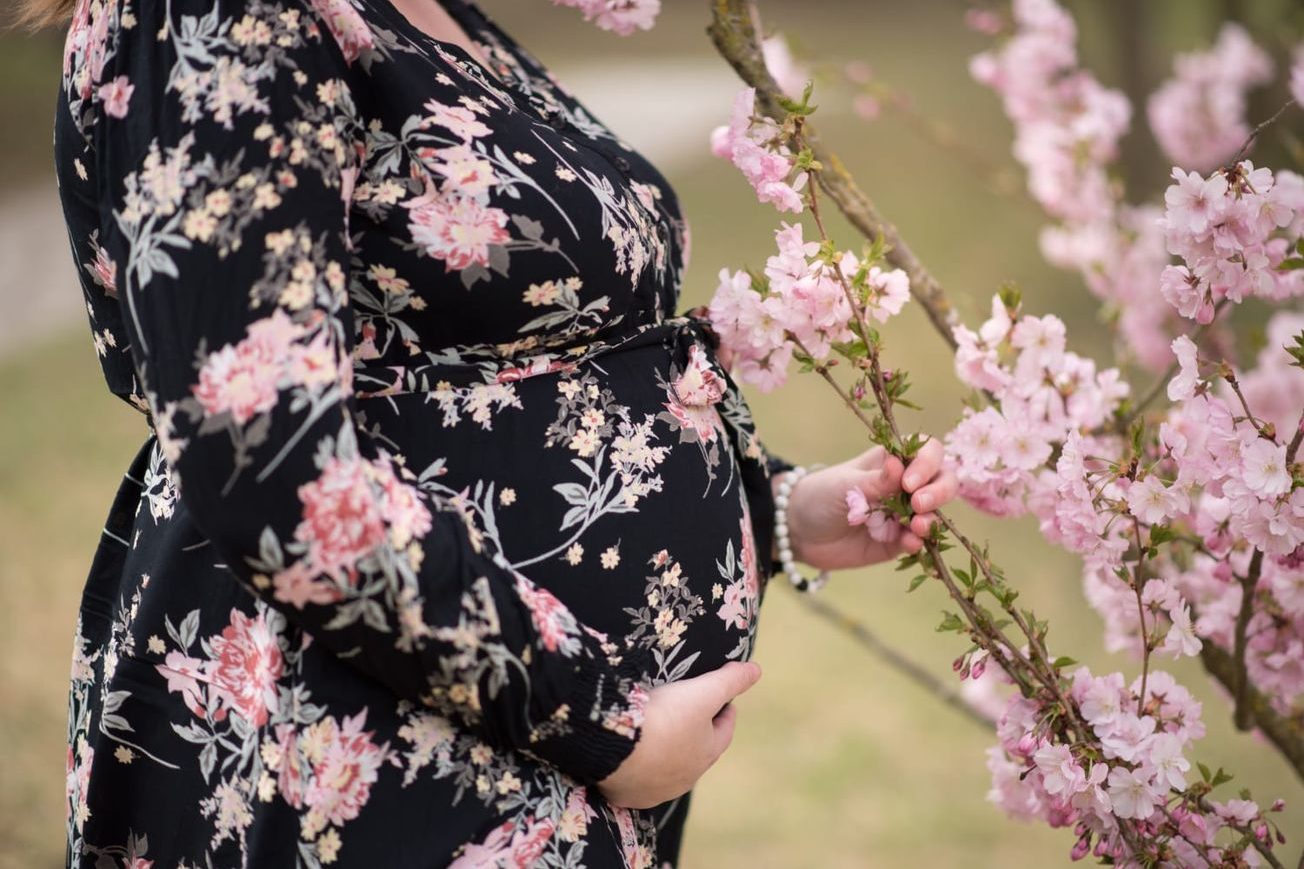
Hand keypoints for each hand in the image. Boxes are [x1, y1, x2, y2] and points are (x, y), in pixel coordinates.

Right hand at [597, 661, 761, 808]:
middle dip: (699, 736)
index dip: (726, 715)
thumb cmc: (666, 717)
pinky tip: (634, 759)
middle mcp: (685, 778)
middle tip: (692, 716)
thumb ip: (730, 680)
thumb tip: (756, 670)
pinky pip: (640, 782)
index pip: (724, 733)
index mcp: (706, 754)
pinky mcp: (628, 795)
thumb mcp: (703, 692)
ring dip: (670, 754)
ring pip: (669, 770)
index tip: (725, 702)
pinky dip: (641, 769)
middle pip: (698, 754)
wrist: (618, 746)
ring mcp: (656, 790)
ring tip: (661, 736)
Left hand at [784, 438, 957, 569]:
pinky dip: (918, 541)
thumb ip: (874, 480)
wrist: (799, 531)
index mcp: (892, 461)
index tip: (908, 481)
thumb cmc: (820, 495)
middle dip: (939, 491)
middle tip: (918, 503)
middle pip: (942, 480)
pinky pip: (917, 540)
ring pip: (935, 512)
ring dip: (932, 518)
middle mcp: (904, 485)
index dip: (927, 463)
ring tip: (917, 525)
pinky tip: (910, 542)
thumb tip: (898, 464)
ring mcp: (903, 513)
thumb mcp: (844, 485)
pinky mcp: (897, 541)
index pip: (928, 451)